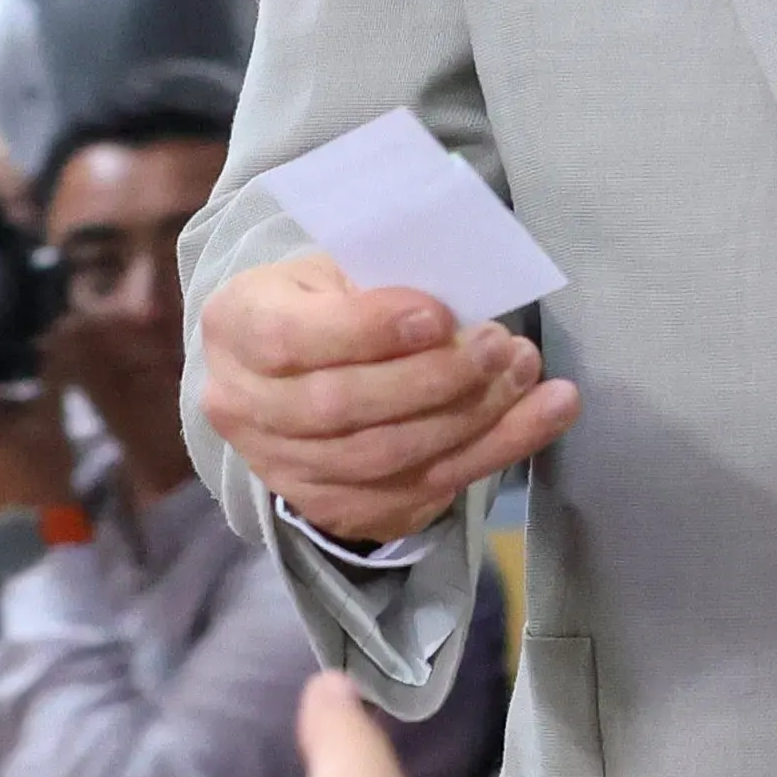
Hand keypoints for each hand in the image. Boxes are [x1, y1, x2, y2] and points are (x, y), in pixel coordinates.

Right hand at [195, 250, 574, 547]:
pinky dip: (491, 453)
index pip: (289, 339)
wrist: (292, 371)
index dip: (367, 331)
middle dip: (433, 380)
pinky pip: (420, 492)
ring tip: (527, 375)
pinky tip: (542, 416)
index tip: (440, 315)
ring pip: (384, 459)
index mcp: (234, 326)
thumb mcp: (334, 268)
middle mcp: (242, 406)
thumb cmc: (323, 301)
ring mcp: (283, 468)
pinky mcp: (334, 508)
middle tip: (502, 348)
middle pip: (340, 408)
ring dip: (471, 418)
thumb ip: (381, 278)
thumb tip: (463, 298)